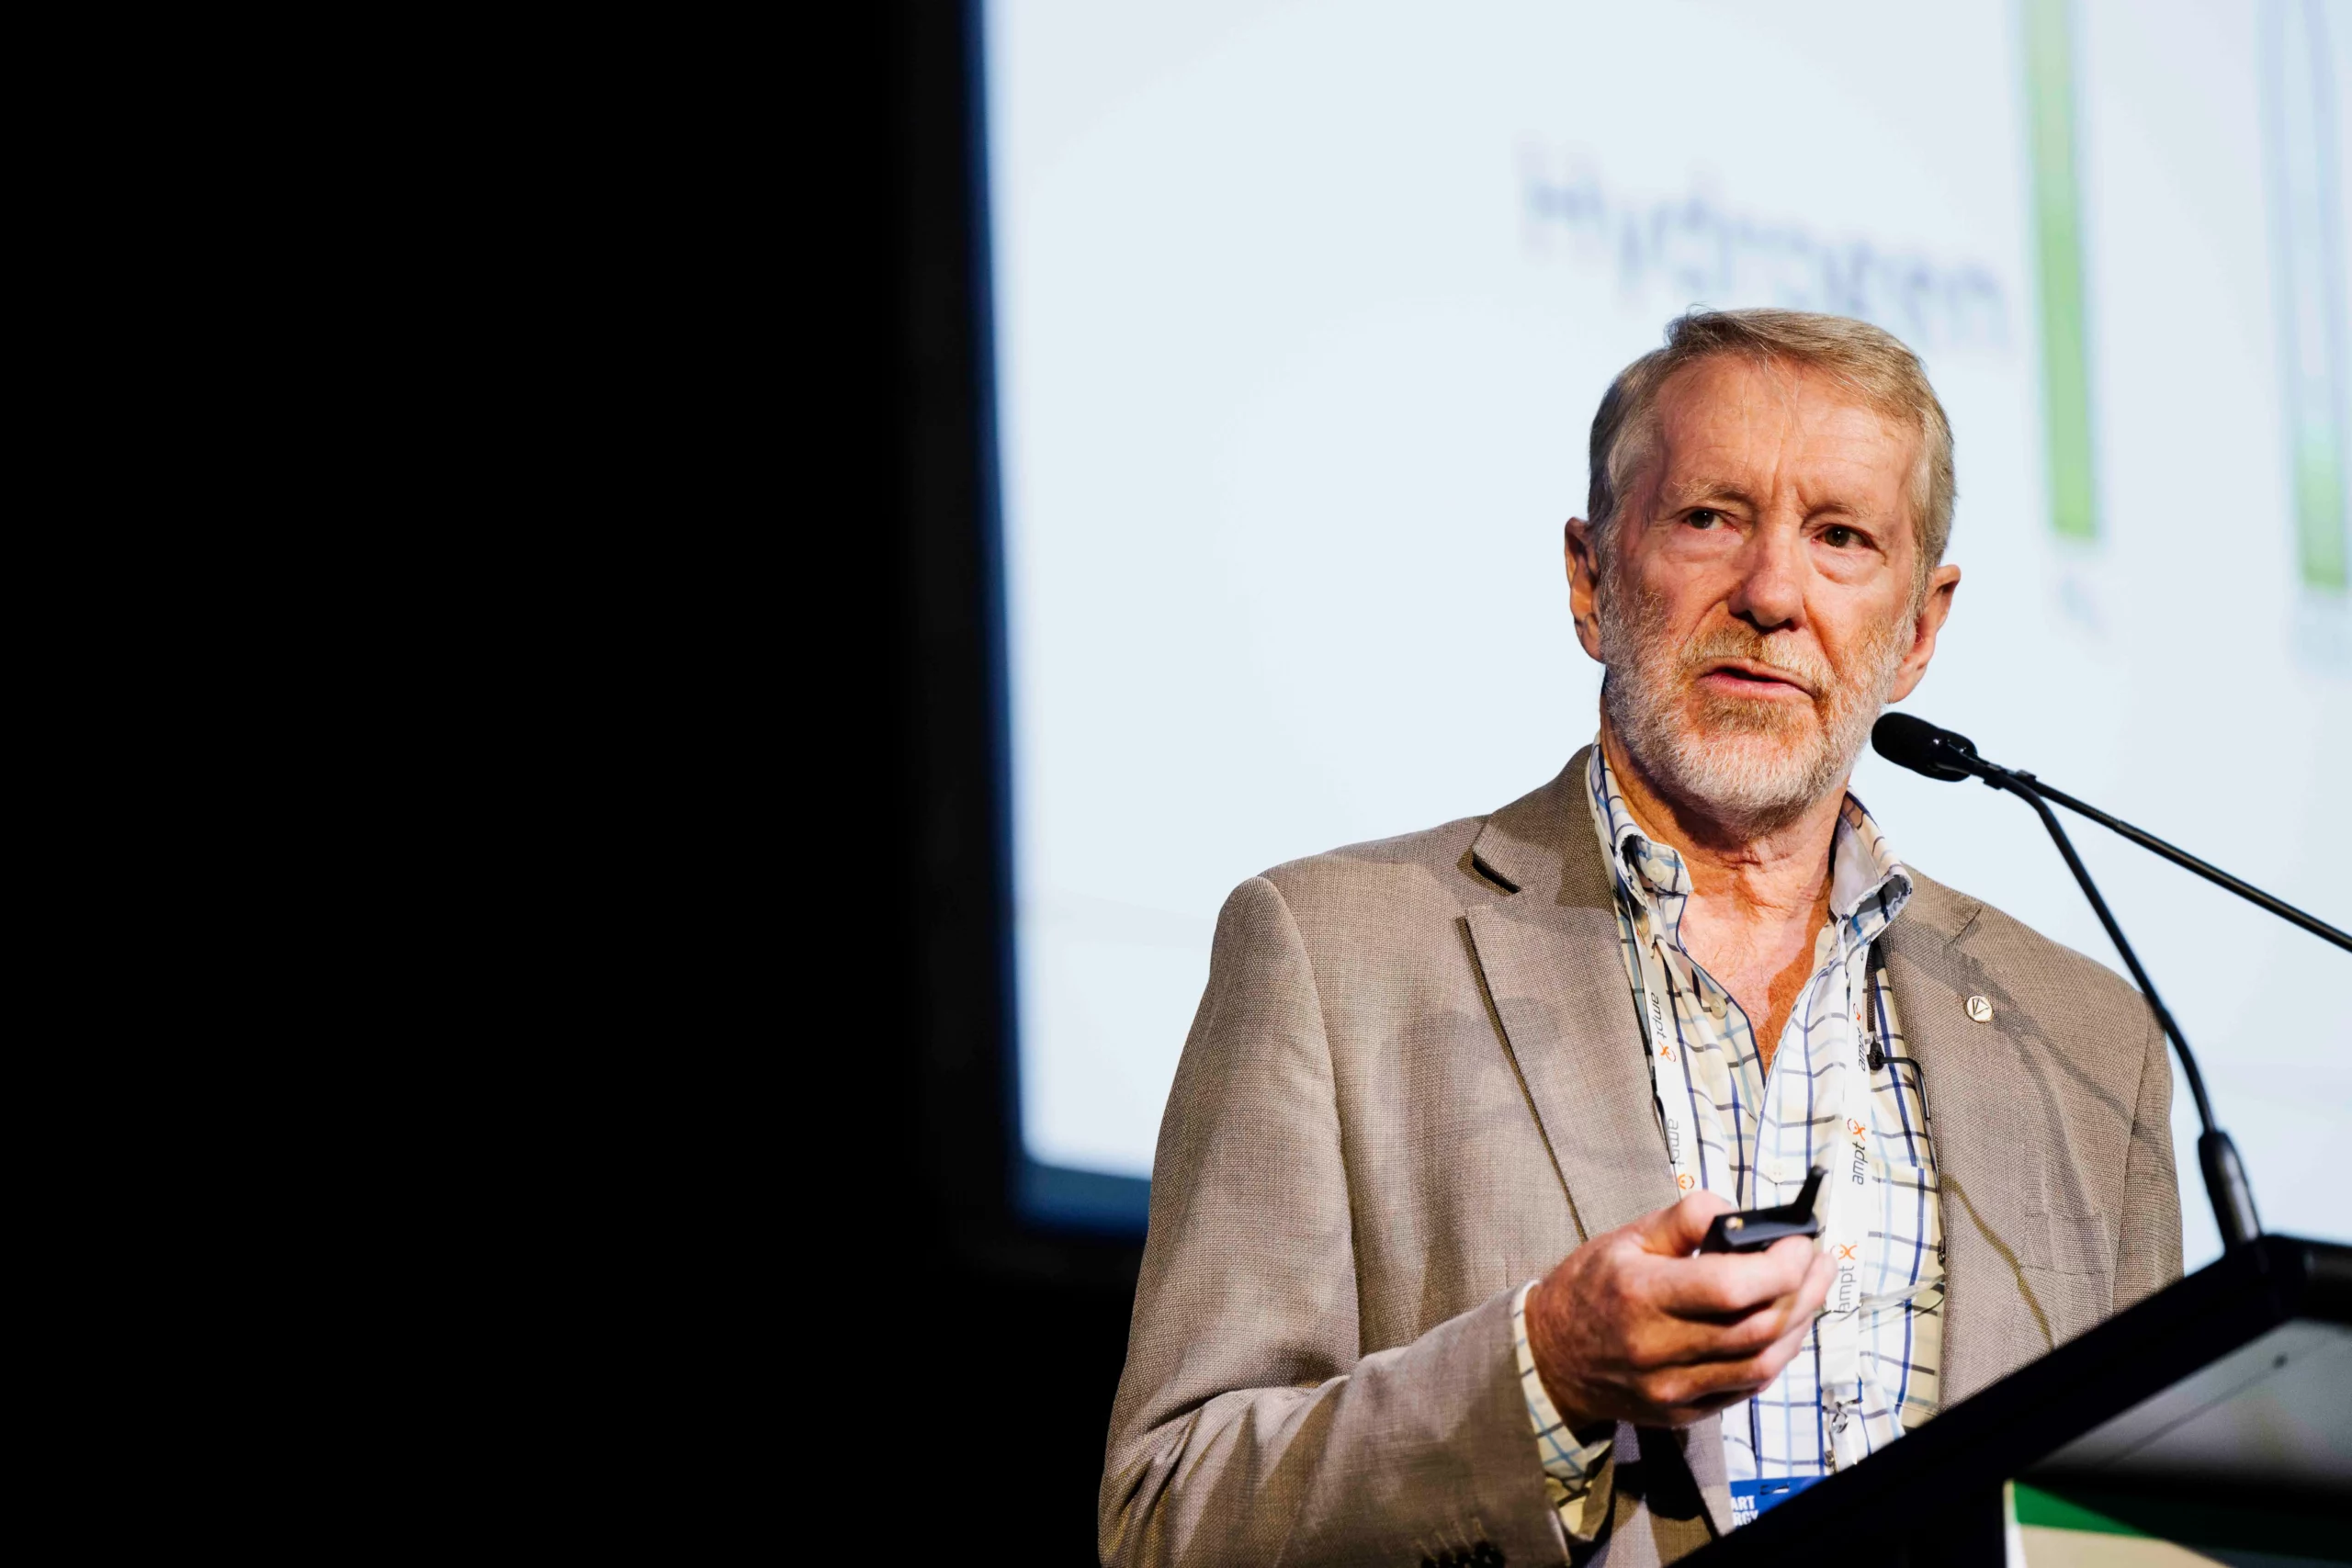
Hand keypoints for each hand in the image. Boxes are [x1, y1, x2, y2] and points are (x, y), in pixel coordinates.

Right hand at [1524, 1191, 1832, 1429]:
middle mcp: (1658, 1349)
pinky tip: (1783, 1326)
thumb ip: (1684, 1220)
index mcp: (1641, 1295)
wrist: (1550, 1359)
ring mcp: (1674, 1389)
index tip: (1799, 1241)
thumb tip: (1739, 1212)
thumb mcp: (1625, 1237)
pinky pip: (1748, 1386)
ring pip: (1763, 1363)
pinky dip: (1775, 1353)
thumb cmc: (1589, 1288)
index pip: (1731, 1287)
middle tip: (1818, 1261)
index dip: (1780, 1265)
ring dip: (1799, 1325)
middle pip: (1758, 1327)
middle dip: (1803, 1290)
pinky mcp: (1685, 1412)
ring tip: (1811, 1291)